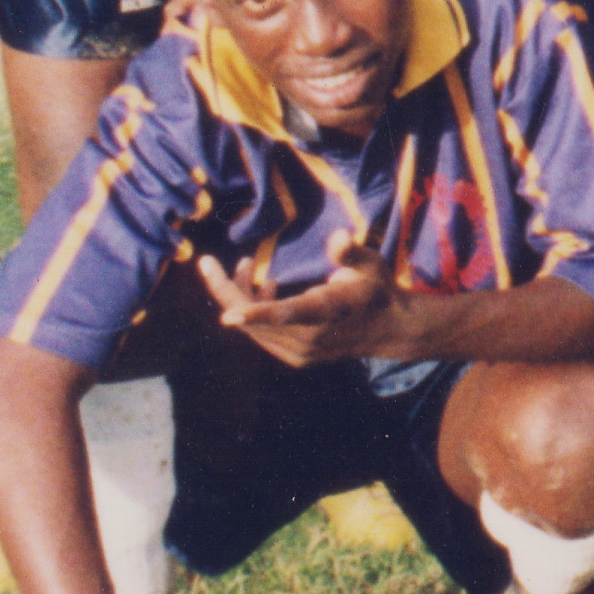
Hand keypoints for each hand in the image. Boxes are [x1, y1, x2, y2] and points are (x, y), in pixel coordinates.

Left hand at [199, 234, 406, 368]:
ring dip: (239, 298)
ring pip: (253, 328)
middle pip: (255, 320)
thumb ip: (350, 252)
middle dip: (228, 290)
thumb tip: (337, 237)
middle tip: (206, 263)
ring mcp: (299, 353)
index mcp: (327, 312)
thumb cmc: (376, 288)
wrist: (388, 329)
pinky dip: (253, 312)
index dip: (258, 313)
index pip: (289, 314)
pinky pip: (262, 335)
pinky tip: (264, 287)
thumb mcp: (370, 263)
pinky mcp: (294, 357)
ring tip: (244, 266)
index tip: (228, 316)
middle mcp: (309, 339)